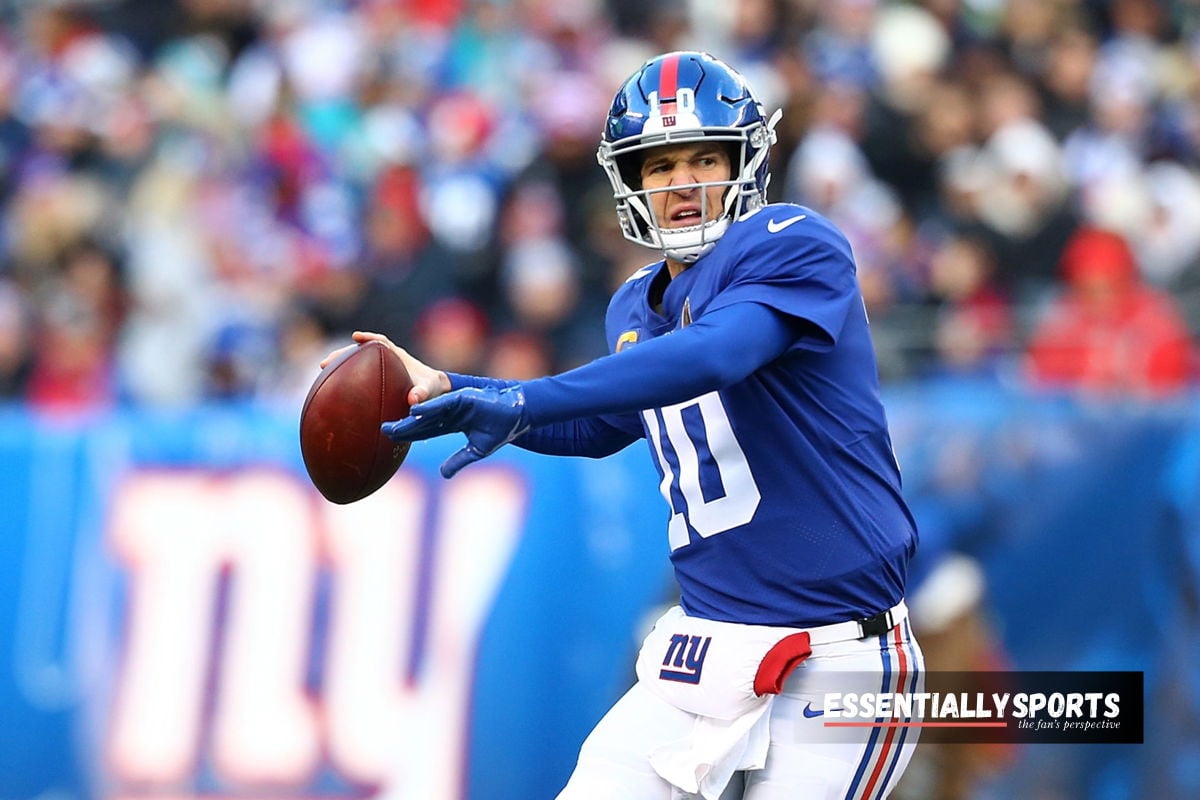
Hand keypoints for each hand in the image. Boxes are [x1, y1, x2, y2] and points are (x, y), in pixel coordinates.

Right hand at [320, 331, 449, 406]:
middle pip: (361, 352)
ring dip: (341, 365)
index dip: (369, 339)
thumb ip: (422, 393)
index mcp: (399, 357)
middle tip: (325, 363)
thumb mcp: (430, 390)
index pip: (382, 343)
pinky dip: (347, 379)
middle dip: (343, 354)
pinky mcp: (378, 380)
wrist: (435, 391)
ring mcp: (381, 369)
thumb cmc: (433, 388)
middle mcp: (387, 360)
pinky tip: (334, 391)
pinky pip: (359, 376)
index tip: (355, 338)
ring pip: (357, 363)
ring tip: (322, 373)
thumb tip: (413, 400)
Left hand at [382, 386, 529, 477]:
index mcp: (453, 423)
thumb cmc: (500, 430)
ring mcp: (456, 404)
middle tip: (382, 429)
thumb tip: (443, 475)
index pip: (426, 430)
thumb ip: (458, 461)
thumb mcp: (476, 451)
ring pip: (429, 412)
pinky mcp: (464, 398)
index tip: (391, 438)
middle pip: (422, 421)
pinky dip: (429, 408)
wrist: (519, 416)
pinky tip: (414, 411)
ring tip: (393, 424)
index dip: (409, 434)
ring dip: (410, 419)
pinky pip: (443, 404)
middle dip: (403, 426)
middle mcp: (451, 412)